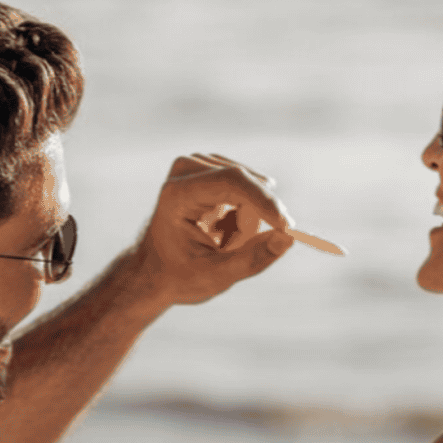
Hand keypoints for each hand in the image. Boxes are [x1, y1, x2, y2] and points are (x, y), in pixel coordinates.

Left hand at [133, 152, 295, 305]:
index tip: (286, 226)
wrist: (154, 270)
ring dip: (246, 219)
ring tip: (221, 241)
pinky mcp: (210, 168)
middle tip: (238, 247)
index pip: (231, 181)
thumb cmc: (180, 276)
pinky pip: (247, 189)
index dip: (264, 201)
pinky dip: (244, 213)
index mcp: (177, 194)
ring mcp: (197, 165)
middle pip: (244, 182)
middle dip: (254, 218)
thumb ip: (253, 258)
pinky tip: (221, 229)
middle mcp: (185, 170)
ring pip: (249, 187)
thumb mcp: (216, 276)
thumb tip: (288, 237)